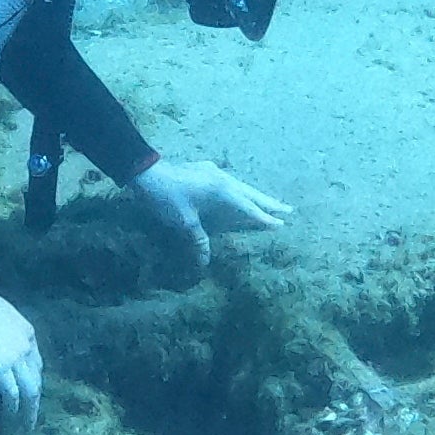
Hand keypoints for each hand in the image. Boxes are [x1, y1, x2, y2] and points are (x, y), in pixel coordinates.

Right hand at [0, 293, 42, 427]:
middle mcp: (27, 346)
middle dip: (35, 396)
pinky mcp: (1, 370)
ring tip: (27, 424)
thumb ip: (1, 330)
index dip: (33, 375)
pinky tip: (11, 416)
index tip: (29, 386)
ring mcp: (16, 359)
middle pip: (36, 377)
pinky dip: (13, 407)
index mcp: (26, 331)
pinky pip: (12, 394)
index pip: (35, 359)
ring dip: (29, 409)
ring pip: (30, 390)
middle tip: (33, 411)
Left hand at [132, 156, 289, 270]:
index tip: (282, 224)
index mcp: (222, 191)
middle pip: (252, 193)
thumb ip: (198, 242)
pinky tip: (238, 192)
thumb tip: (205, 263)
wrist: (146, 172)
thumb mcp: (184, 222)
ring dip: (256, 195)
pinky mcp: (204, 170)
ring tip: (269, 202)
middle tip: (289, 209)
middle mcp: (223, 180)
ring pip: (242, 186)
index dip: (265, 218)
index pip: (249, 208)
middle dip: (270, 203)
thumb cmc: (166, 198)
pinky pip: (229, 182)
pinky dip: (240, 190)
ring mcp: (214, 172)